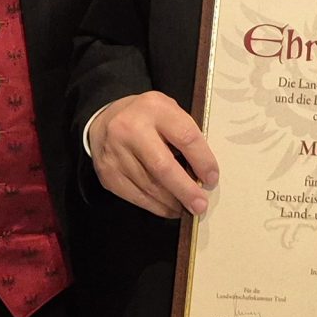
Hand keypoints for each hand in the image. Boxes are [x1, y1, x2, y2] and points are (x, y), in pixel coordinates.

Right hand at [92, 93, 219, 217]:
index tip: (212, 179)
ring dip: (173, 201)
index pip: (186, 137)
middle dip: (185, 190)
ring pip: (150, 186)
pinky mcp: (108, 173)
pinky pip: (136, 196)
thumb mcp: (168, 113)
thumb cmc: (147, 119)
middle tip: (201, 205)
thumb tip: (203, 174)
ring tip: (187, 208)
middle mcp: (131, 129)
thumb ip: (185, 136)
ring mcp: (116, 152)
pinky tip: (169, 208)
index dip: (203, 161)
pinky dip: (156, 206)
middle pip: (163, 167)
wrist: (104, 122)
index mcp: (155, 108)